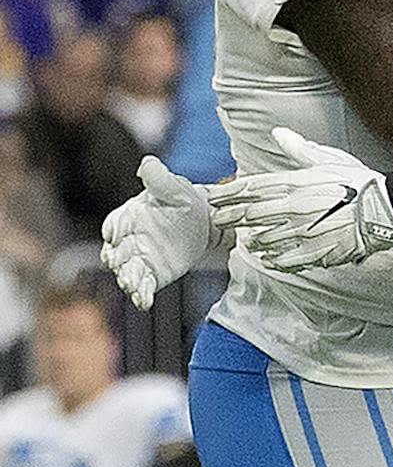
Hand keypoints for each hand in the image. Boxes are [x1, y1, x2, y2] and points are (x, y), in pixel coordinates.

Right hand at [101, 158, 215, 311]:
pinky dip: (142, 295)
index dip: (114, 229)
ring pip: (126, 271)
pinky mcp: (153, 275)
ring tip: (131, 286)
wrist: (204, 223)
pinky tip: (144, 302)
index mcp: (129, 216)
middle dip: (116, 259)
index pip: (115, 224)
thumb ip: (159, 179)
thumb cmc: (183, 201)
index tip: (113, 235)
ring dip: (127, 279)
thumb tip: (148, 164)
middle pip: (115, 252)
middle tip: (119, 265)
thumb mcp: (174, 188)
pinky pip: (144, 286)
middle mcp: (129, 240)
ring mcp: (139, 259)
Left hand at [209, 129, 392, 271]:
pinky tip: (267, 259)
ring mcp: (303, 232)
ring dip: (252, 240)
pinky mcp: (317, 252)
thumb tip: (278, 133)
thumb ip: (298, 149)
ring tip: (245, 241)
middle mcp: (294, 208)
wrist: (385, 209)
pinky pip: (287, 260)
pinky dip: (274, 260)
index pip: (252, 188)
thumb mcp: (328, 159)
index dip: (229, 194)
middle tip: (218, 221)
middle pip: (252, 214)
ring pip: (265, 238)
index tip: (215, 198)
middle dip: (231, 218)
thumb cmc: (358, 181)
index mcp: (295, 183)